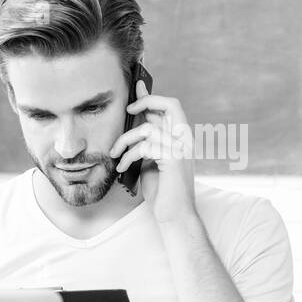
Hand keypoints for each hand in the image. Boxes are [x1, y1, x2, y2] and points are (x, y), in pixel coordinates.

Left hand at [109, 78, 197, 224]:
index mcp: (181, 139)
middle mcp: (185, 140)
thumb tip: (134, 125)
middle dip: (145, 101)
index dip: (152, 95)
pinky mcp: (174, 158)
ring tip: (116, 154)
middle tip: (128, 110)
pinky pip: (144, 146)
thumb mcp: (150, 160)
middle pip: (169, 104)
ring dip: (125, 140)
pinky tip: (123, 168)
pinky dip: (128, 156)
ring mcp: (182, 147)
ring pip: (147, 128)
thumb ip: (147, 142)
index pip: (171, 107)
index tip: (137, 85)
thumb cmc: (162, 191)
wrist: (174, 215)